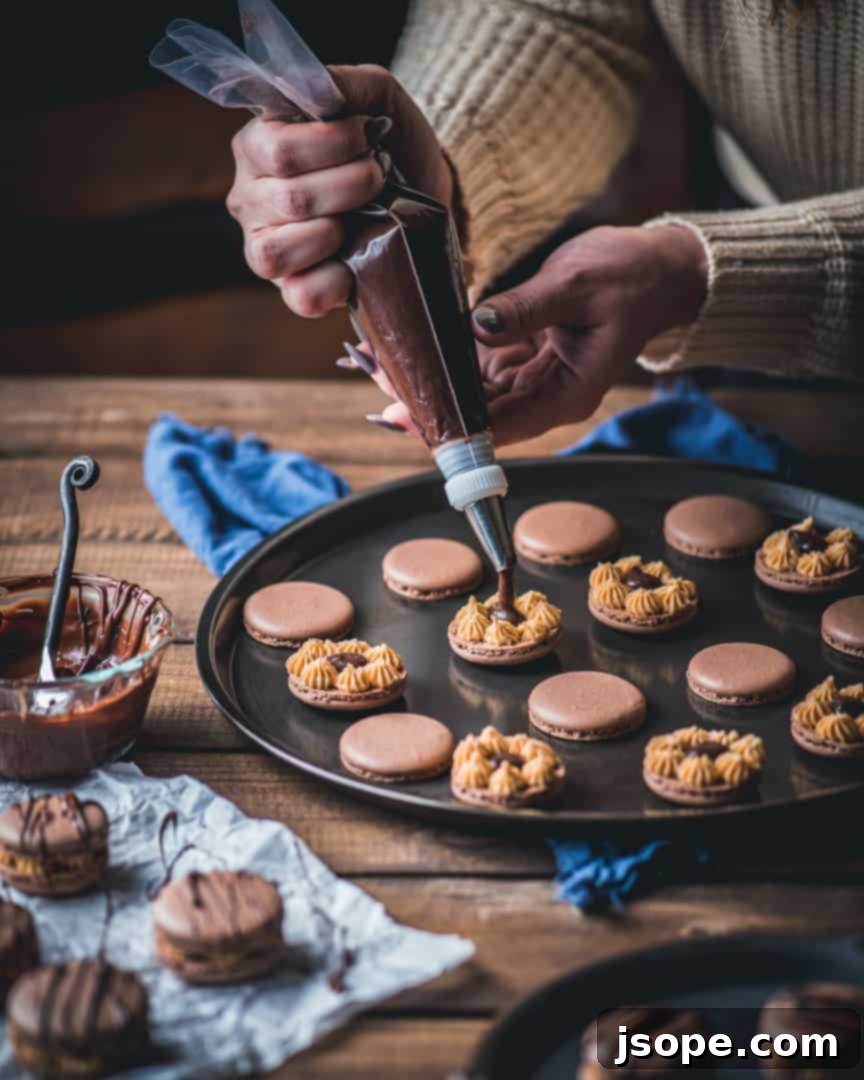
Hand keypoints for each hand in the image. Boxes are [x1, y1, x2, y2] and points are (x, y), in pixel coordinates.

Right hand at [228, 65, 450, 318]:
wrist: (426, 196)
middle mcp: (251, 197)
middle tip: (377, 176)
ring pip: (278, 252)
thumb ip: (342, 84)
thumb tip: (313, 88)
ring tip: (360, 218)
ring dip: (335, 233)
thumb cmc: (391, 145)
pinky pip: (299, 295)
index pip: (277, 149)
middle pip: (289, 200)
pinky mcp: (291, 289)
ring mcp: (265, 247)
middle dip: (351, 187)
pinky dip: (334, 282)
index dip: (333, 145)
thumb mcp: (376, 97)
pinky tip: (352, 262)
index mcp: (258, 145)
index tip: (367, 137)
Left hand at [377, 225, 706, 442]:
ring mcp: (533, 380)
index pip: (501, 425)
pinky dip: (444, 360)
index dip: (452, 425)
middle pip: (478, 416)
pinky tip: (410, 347)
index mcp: (568, 393)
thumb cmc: (628, 277)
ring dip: (430, 382)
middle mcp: (547, 397)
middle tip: (377, 381)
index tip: (407, 417)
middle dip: (428, 403)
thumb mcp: (577, 284)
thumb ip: (526, 307)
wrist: (655, 269)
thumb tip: (478, 325)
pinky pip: (476, 369)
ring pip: (470, 395)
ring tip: (379, 363)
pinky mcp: (521, 358)